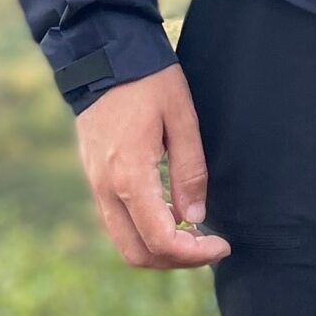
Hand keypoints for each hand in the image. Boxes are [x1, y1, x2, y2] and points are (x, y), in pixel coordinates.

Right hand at [74, 64, 229, 268]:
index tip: (222, 244)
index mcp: (130, 177)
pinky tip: (170, 212)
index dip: (196, 254)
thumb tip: (195, 218)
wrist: (102, 55)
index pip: (162, 241)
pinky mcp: (94, 178)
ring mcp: (95, 186)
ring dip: (159, 249)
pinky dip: (144, 231)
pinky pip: (117, 222)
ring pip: (124, 243)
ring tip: (193, 232)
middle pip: (138, 254)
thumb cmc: (148, 81)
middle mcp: (106, 190)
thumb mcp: (182, 118)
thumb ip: (190, 171)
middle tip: (209, 245)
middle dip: (177, 260)